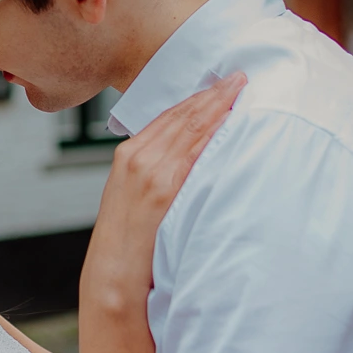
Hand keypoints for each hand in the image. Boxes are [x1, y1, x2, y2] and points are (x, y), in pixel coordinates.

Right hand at [82, 74, 246, 316]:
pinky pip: (193, 151)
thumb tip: (186, 161)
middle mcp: (136, 156)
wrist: (113, 274)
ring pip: (189, 127)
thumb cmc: (127, 242)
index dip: (196, 98)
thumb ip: (155, 173)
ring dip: (216, 104)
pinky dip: (212, 130)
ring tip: (239, 89)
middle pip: (180, 115)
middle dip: (211, 93)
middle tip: (239, 77)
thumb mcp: (133, 197)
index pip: (167, 117)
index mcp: (127, 155)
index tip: (218, 85)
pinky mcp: (162, 187)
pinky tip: (228, 118)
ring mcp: (149, 171)